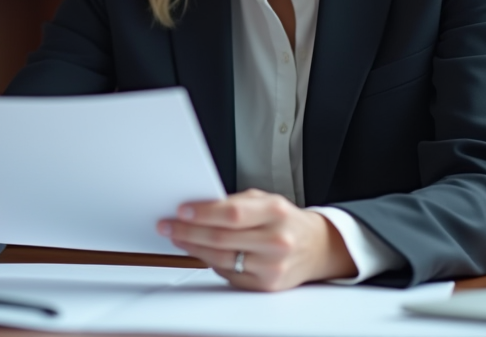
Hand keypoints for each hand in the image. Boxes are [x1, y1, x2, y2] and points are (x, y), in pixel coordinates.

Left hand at [157, 188, 355, 290]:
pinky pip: (229, 274)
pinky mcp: (267, 285)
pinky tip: (201, 253)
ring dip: (193, 248)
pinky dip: (211, 263)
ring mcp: (273, 266)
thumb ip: (235, 203)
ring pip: (221, 259)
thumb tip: (198, 208)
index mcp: (276, 212)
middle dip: (189, 231)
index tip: (182, 211)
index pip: (232, 213)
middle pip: (222, 238)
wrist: (316, 247)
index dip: (203, 213)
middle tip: (168, 225)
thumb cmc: (285, 220)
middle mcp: (277, 240)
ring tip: (178, 238)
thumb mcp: (266, 200)